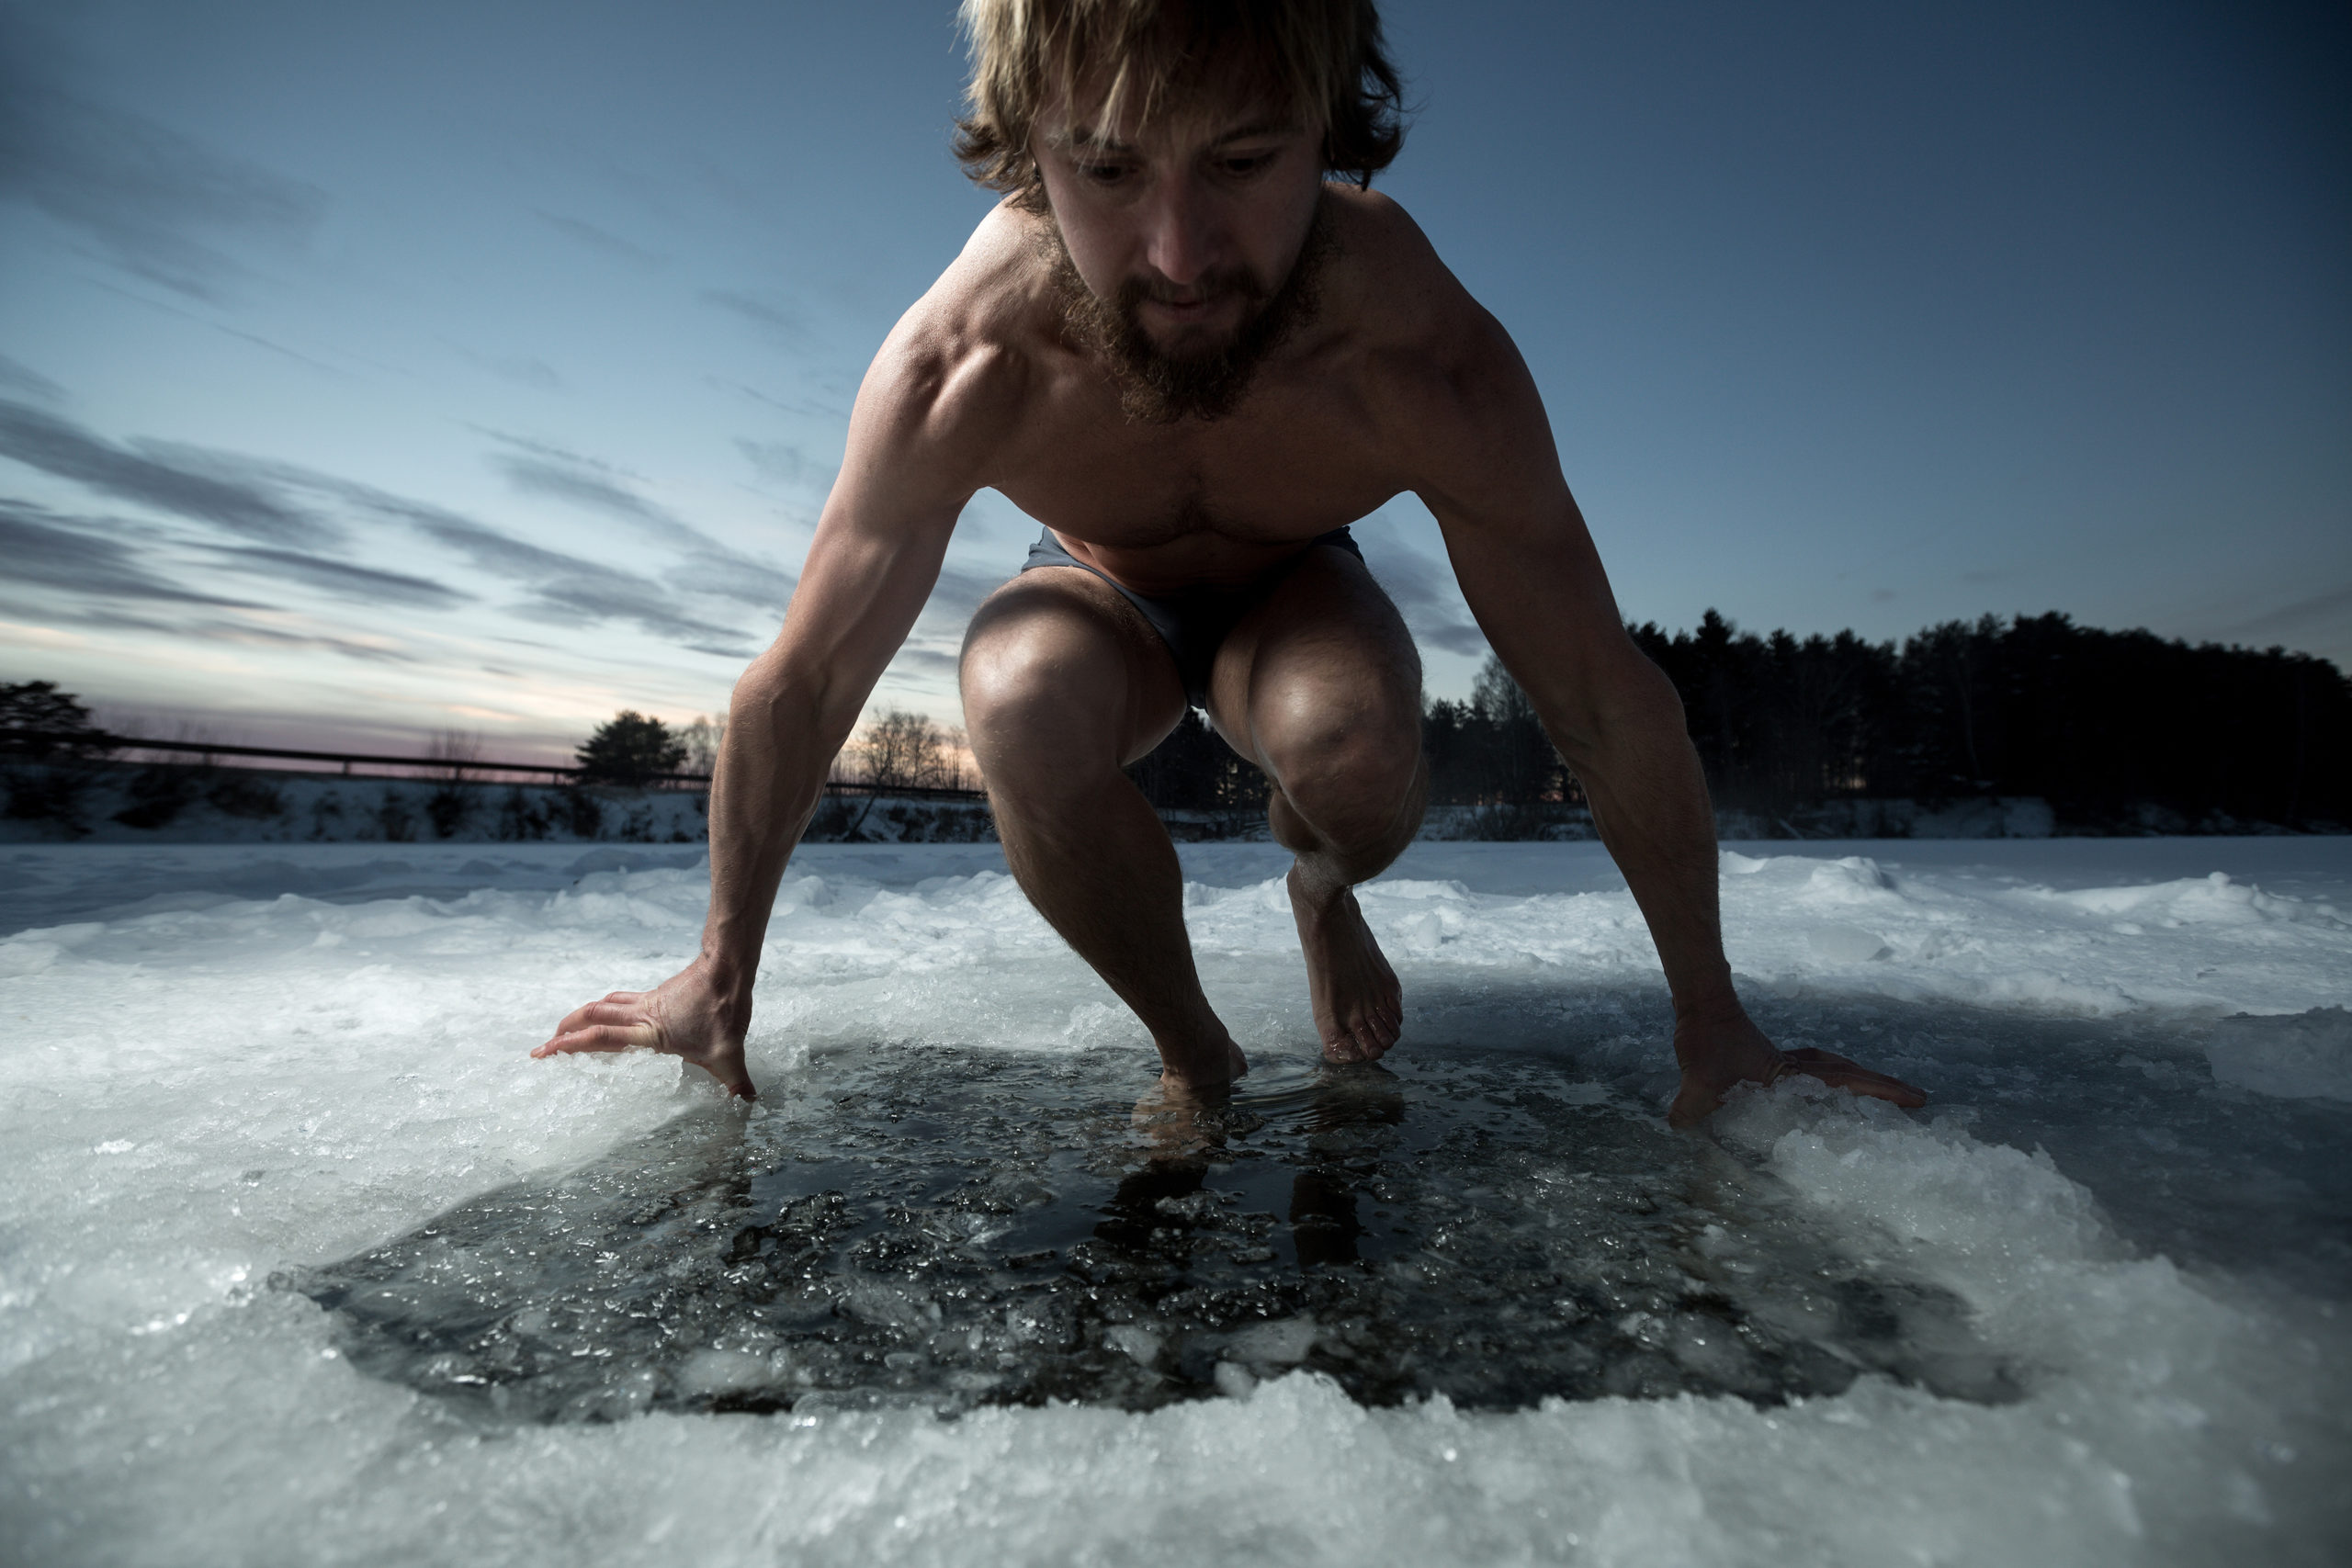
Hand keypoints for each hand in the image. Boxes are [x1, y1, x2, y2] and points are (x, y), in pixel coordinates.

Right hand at [531, 960, 756, 1098]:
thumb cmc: (724, 1011)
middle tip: (543, 1048)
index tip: (547, 1052)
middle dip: (564, 1032)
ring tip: (564, 1031)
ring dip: (579, 1017)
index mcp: (650, 1033)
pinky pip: (619, 1000)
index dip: (571, 1045)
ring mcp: (646, 1003)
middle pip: (591, 1017)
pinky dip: (604, 1008)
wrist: (727, 970)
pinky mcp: (654, 995)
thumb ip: (735, 1080)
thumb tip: (748, 1101)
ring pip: (602, 1005)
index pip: (602, 1037)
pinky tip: (605, 1015)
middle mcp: (641, 1016)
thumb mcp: (730, 1053)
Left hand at [1667, 1005, 1925, 1129]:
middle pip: (1851, 1075)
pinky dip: (1833, 1084)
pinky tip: (1828, 1101)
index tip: (1917, 1098)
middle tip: (1918, 1100)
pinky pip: (1815, 1075)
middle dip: (1884, 1088)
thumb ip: (1691, 1102)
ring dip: (1861, 1084)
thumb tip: (1677, 1124)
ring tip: (1887, 1100)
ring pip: (1836, 1072)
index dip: (1881, 1091)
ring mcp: (1788, 1065)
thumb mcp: (1697, 1076)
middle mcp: (1797, 1068)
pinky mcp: (1774, 1066)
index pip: (1845, 1082)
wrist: (1701, 1007)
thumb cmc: (1705, 1040)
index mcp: (1792, 1073)